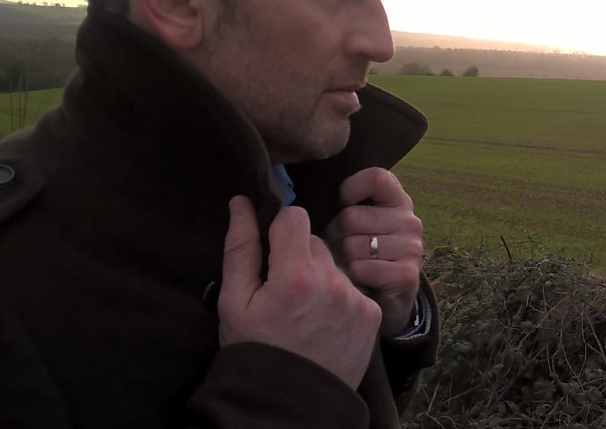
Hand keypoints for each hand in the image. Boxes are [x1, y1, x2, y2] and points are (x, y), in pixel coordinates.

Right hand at [218, 195, 379, 388]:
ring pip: (335, 265)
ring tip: (304, 311)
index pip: (295, 217)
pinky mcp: (371, 314)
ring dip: (321, 278)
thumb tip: (241, 201)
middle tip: (285, 292)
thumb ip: (240, 247)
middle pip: (316, 243)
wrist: (289, 402)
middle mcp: (332, 282)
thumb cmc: (254, 349)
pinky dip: (340, 298)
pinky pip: (353, 288)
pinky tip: (324, 323)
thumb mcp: (234, 300)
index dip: (280, 231)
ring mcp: (355, 299)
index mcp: (295, 275)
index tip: (273, 253)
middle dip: (299, 258)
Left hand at [325, 168, 423, 337]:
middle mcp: (410, 221)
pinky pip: (361, 268)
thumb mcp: (357, 225)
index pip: (376, 178)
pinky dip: (352, 277)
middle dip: (336, 235)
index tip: (341, 205)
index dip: (351, 189)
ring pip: (353, 245)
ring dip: (342, 260)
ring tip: (347, 265)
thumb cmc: (363, 255)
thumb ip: (344, 206)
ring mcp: (411, 247)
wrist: (386, 300)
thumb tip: (303, 202)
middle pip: (352, 216)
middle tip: (339, 249)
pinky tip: (357, 280)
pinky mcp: (407, 274)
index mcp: (398, 201)